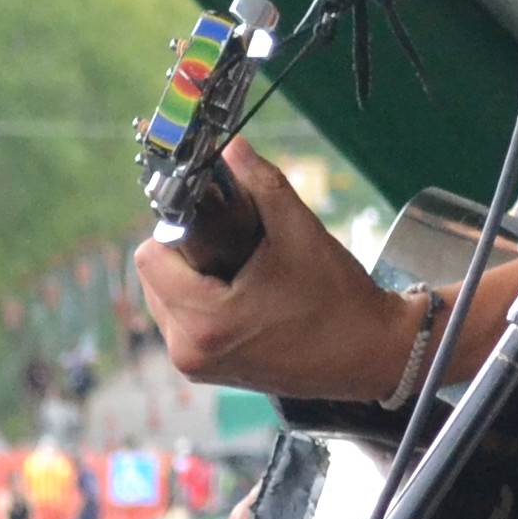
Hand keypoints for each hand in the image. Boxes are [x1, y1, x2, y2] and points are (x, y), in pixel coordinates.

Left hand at [134, 137, 416, 398]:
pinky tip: (242, 293)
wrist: (367, 353)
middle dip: (187, 253)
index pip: (150, 257)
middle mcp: (188, 351)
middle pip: (153, 276)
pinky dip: (201, 299)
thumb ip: (262, 184)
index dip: (181, 229)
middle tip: (238, 248)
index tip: (220, 225)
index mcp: (205, 322)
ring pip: (165, 297)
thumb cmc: (337, 300)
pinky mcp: (206, 370)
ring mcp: (195, 365)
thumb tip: (232, 147)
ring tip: (243, 273)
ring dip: (192, 277)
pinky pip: (181, 320)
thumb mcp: (300, 233)